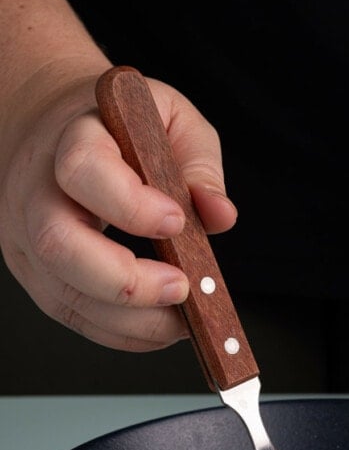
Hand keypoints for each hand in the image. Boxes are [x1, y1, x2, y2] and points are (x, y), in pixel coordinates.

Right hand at [0, 63, 236, 350]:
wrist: (55, 127)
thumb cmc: (120, 124)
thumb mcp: (171, 119)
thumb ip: (200, 165)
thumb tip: (220, 215)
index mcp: (73, 136)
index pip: (83, 169)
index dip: (129, 203)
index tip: (176, 221)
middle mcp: (37, 188)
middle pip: (58, 243)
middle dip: (124, 280)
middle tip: (180, 287)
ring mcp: (26, 235)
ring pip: (62, 292)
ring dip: (130, 318)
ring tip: (182, 318)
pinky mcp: (34, 272)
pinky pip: (71, 313)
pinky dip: (120, 330)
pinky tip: (158, 324)